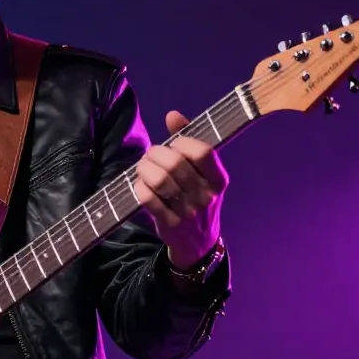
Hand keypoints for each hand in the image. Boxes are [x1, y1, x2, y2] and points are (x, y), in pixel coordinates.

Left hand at [133, 110, 228, 269]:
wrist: (198, 242)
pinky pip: (148, 197)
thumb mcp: (202, 173)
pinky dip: (139, 185)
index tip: (175, 145)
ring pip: (159, 179)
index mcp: (218, 180)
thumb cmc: (198, 197)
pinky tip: (140, 184)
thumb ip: (189, 140)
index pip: (203, 152)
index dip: (182, 142)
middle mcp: (206, 196)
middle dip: (156, 153)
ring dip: (145, 168)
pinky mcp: (169, 224)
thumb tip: (173, 115)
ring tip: (143, 167)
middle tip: (152, 155)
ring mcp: (187, 212)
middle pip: (175, 164)